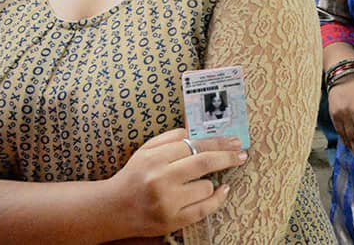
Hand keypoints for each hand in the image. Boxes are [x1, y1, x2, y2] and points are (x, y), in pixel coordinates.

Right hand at [106, 128, 245, 237]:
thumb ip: (170, 138)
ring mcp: (167, 202)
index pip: (194, 145)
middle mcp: (160, 179)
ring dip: (210, 182)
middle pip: (204, 162)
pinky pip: (204, 209)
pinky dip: (218, 199)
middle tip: (242, 153)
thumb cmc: (133, 176)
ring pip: (205, 186)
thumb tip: (196, 131)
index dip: (218, 142)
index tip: (234, 141)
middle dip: (227, 156)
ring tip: (200, 182)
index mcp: (154, 158)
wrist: (111, 209)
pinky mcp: (172, 221)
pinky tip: (223, 190)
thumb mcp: (145, 150)